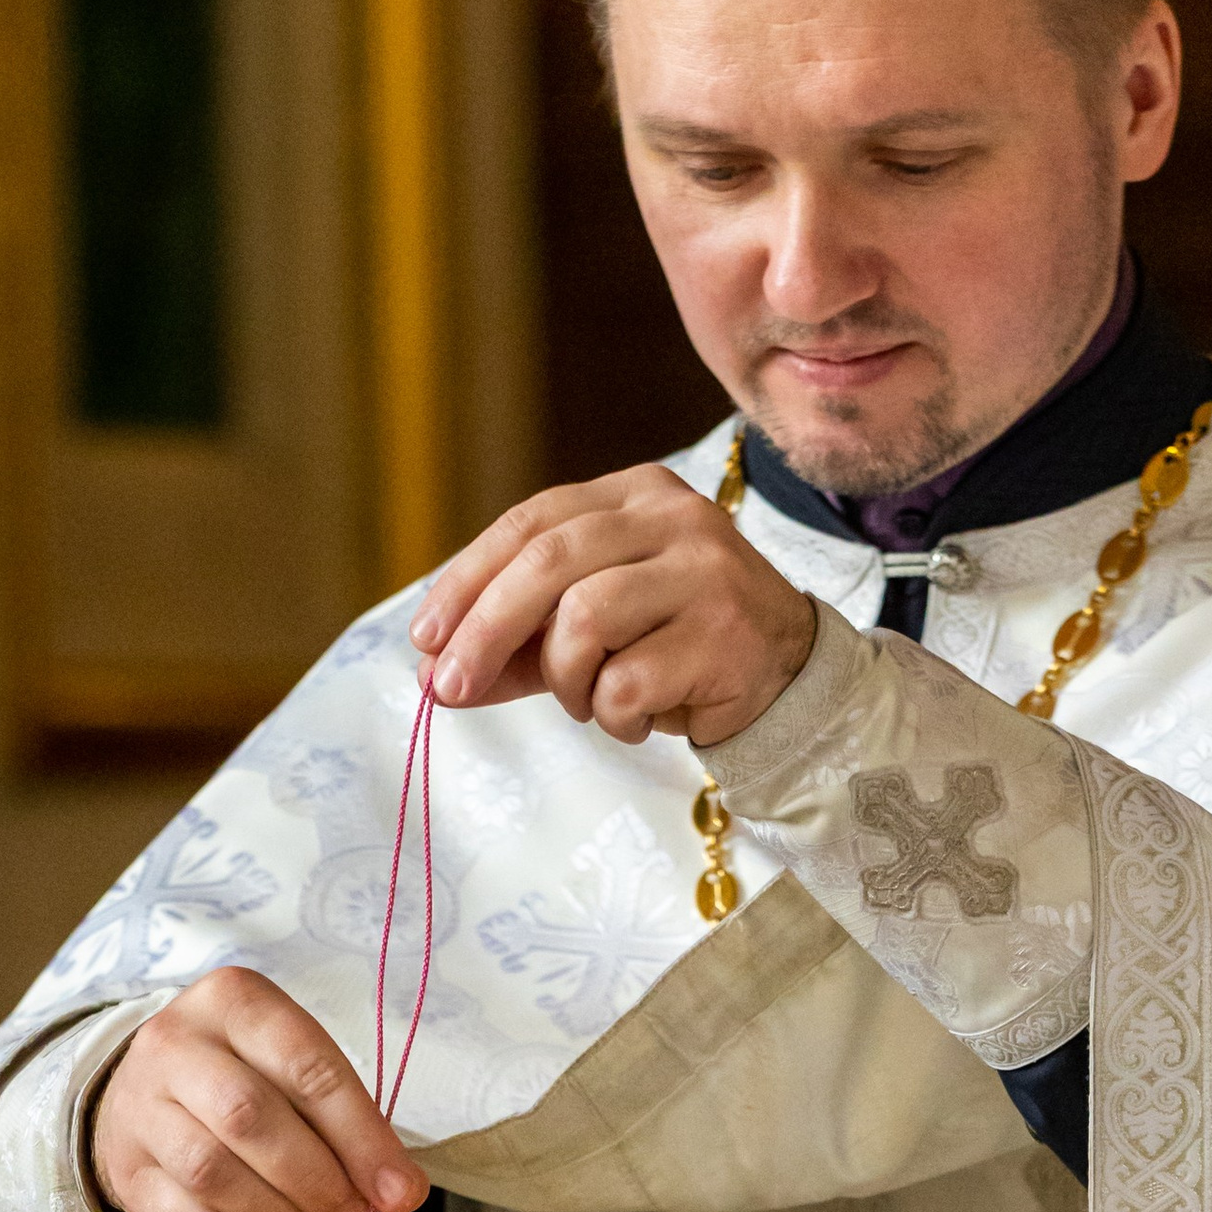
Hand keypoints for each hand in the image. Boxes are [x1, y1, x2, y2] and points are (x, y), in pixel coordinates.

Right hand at [91, 969, 427, 1211]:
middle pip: (249, 1117)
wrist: (146, 1091)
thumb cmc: (245, 1074)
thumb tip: (398, 1192)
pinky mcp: (127, 1172)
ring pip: (212, 1174)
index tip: (399, 1192)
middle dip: (317, 1180)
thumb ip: (347, 1119)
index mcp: (231, 1000)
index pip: (306, 1067)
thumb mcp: (294, 1065)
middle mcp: (173, 1043)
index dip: (361, 1137)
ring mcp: (140, 1108)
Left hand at [410, 461, 816, 746]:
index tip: (424, 637)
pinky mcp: (723, 635)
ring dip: (565, 681)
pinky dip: (613, 717)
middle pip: (548, 564)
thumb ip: (518, 644)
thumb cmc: (675, 644)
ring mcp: (704, 572)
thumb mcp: (592, 630)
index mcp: (635, 494)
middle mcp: (673, 518)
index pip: (531, 524)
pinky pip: (625, 685)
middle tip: (446, 688)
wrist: (787, 677)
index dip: (466, 580)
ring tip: (589, 700)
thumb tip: (433, 676)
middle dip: (483, 632)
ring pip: (583, 623)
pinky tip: (638, 716)